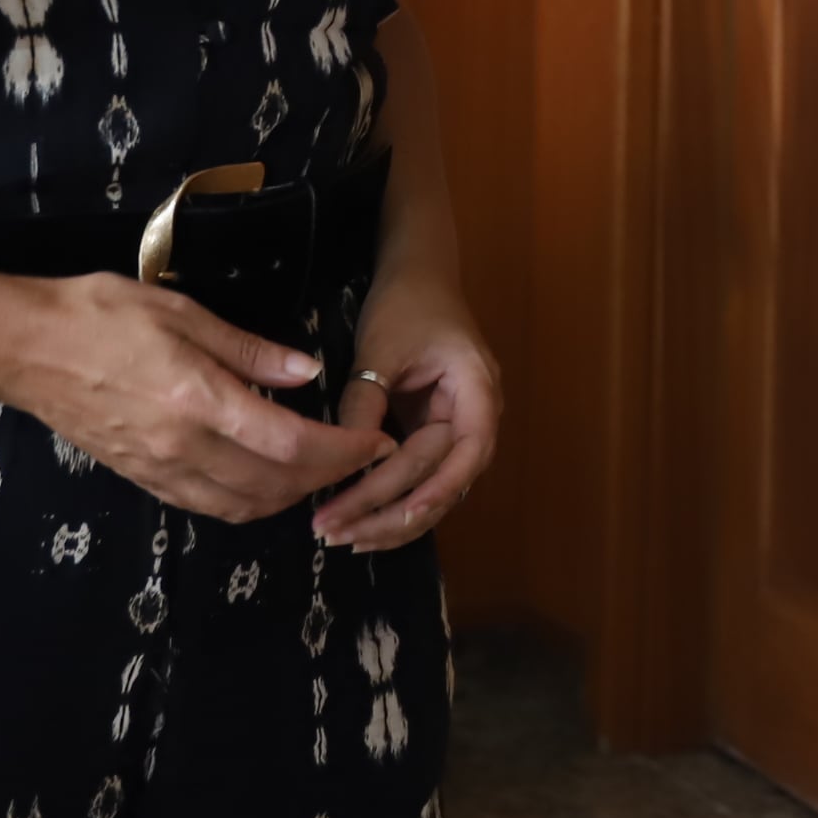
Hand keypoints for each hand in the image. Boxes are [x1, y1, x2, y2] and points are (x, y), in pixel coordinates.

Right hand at [0, 274, 393, 522]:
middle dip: (329, 476)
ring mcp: (159, 470)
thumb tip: (305, 371)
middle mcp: (182, 447)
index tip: (375, 442)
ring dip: (292, 496)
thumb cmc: (99, 314)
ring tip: (320, 467)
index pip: (290, 444)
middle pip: (276, 485)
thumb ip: (248, 349)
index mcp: (198, 401)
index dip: (342, 450)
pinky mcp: (141, 479)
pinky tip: (264, 478)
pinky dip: (249, 501)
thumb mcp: (181, 311)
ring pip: (244, 506)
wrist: (22, 349)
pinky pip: (208, 506)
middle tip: (357, 453)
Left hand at [311, 280, 502, 549]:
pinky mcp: (434, 436)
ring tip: (344, 539)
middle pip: (445, 483)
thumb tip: (340, 457)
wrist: (419, 278)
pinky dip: (391, 504)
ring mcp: (456, 431)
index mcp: (477, 391)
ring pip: (433, 492)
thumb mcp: (380, 348)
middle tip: (340, 535)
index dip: (428, 489)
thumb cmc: (406, 304)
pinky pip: (419, 480)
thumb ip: (365, 401)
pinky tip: (360, 524)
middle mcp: (476, 419)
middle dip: (394, 515)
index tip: (384, 512)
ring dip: (391, 520)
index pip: (462, 454)